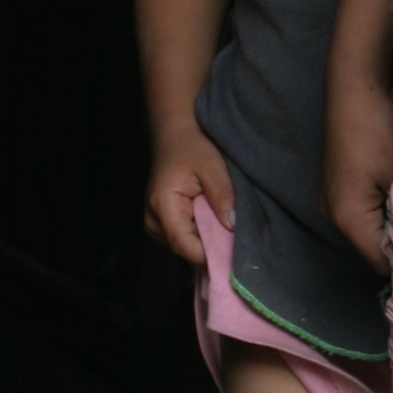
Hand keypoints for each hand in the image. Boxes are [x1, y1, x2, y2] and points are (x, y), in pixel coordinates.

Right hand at [145, 127, 234, 265]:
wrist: (174, 138)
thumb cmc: (192, 148)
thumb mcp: (212, 166)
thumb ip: (222, 195)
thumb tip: (231, 226)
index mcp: (162, 207)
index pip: (185, 245)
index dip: (210, 254)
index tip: (236, 253)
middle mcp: (153, 222)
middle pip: (186, 250)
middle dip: (213, 247)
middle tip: (238, 239)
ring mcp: (156, 226)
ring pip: (187, 247)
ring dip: (208, 240)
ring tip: (225, 224)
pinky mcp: (163, 226)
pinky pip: (186, 239)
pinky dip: (203, 234)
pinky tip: (215, 223)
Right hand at [323, 70, 392, 275]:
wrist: (354, 84)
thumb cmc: (380, 128)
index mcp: (347, 217)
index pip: (381, 262)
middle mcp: (332, 214)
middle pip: (373, 247)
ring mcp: (331, 198)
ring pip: (369, 227)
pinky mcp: (336, 183)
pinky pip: (363, 210)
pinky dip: (384, 208)